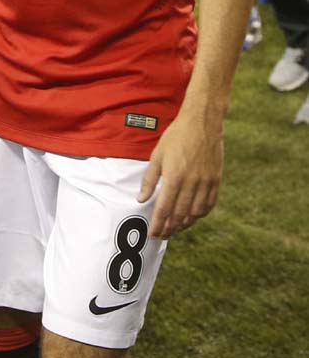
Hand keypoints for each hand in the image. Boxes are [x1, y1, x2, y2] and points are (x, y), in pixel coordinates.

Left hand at [137, 111, 223, 238]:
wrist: (202, 122)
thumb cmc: (176, 136)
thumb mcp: (157, 155)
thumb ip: (150, 180)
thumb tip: (141, 199)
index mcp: (174, 177)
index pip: (164, 209)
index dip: (158, 224)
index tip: (153, 234)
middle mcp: (191, 183)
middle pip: (180, 214)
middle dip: (170, 228)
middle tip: (163, 235)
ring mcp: (206, 182)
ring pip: (196, 212)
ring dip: (186, 224)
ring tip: (177, 228)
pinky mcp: (216, 179)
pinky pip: (210, 204)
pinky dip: (201, 214)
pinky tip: (194, 216)